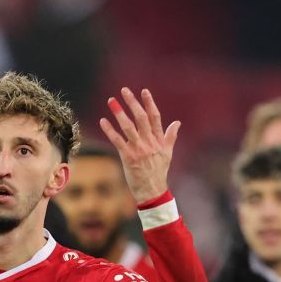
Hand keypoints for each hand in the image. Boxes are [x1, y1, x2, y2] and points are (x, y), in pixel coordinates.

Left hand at [98, 87, 178, 203]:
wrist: (152, 190)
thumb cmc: (159, 172)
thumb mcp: (168, 153)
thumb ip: (171, 136)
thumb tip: (177, 122)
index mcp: (158, 140)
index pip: (155, 117)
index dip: (149, 103)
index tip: (144, 91)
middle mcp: (149, 143)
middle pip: (141, 118)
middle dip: (132, 103)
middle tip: (124, 90)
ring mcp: (138, 150)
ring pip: (128, 127)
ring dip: (119, 113)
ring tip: (111, 101)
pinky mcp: (128, 157)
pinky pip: (117, 141)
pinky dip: (109, 130)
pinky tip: (103, 121)